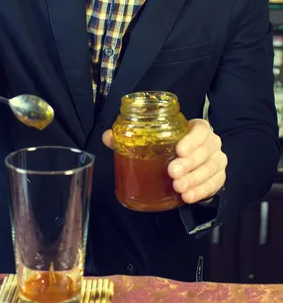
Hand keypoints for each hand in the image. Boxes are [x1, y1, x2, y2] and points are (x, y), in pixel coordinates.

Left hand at [102, 118, 226, 204]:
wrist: (188, 163)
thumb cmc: (168, 146)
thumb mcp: (152, 139)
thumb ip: (130, 135)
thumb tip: (108, 137)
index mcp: (196, 128)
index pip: (202, 129)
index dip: (193, 139)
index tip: (179, 149)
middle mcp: (211, 143)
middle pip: (207, 151)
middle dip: (190, 163)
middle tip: (172, 173)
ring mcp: (216, 161)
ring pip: (212, 169)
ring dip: (195, 179)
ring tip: (178, 188)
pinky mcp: (218, 178)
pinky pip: (215, 185)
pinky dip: (202, 191)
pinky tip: (188, 197)